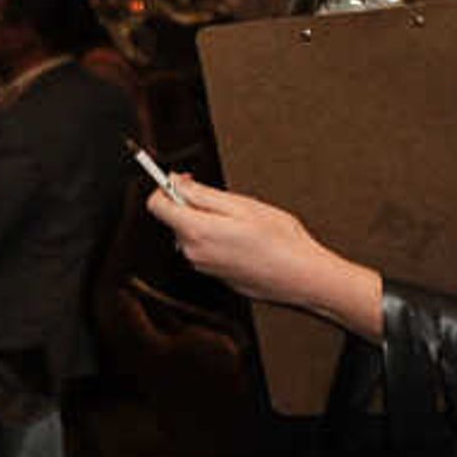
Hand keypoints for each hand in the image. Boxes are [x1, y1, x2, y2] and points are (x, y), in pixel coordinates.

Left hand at [146, 178, 364, 323]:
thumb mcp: (241, 205)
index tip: (182, 179)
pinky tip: (241, 239)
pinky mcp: (213, 275)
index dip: (165, 187)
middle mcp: (192, 252)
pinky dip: (214, 238)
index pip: (156, 205)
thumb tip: (174, 183)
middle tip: (223, 200)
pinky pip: (203, 248)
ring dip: (205, 221)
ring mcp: (202, 266)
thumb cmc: (279, 241)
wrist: (301, 276)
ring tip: (239, 222)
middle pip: (173, 218)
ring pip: (190, 233)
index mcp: (196, 231)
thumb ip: (201, 194)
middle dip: (191, 204)